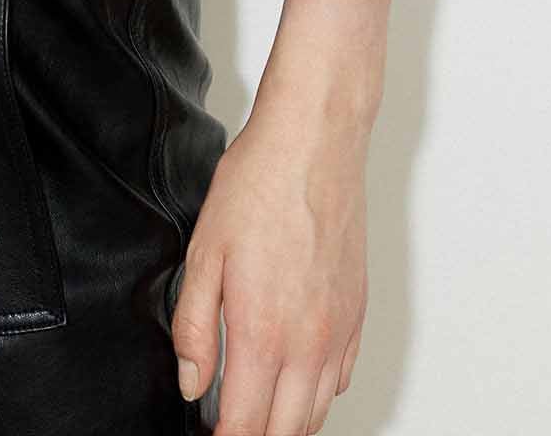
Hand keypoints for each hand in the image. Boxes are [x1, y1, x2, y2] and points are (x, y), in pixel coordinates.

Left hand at [169, 97, 367, 433]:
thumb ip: (195, 328)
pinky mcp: (357, 313)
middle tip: (229, 425)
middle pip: (287, 431)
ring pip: (318, 412)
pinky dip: (318, 393)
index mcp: (264, 333)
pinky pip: (341, 378)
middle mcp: (309, 342)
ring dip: (288, 424)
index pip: (246, 426)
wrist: (312, 144)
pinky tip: (294, 378)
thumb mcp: (204, 253)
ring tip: (258, 413)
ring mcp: (339, 331)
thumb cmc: (258, 186)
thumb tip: (193, 381)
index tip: (210, 435)